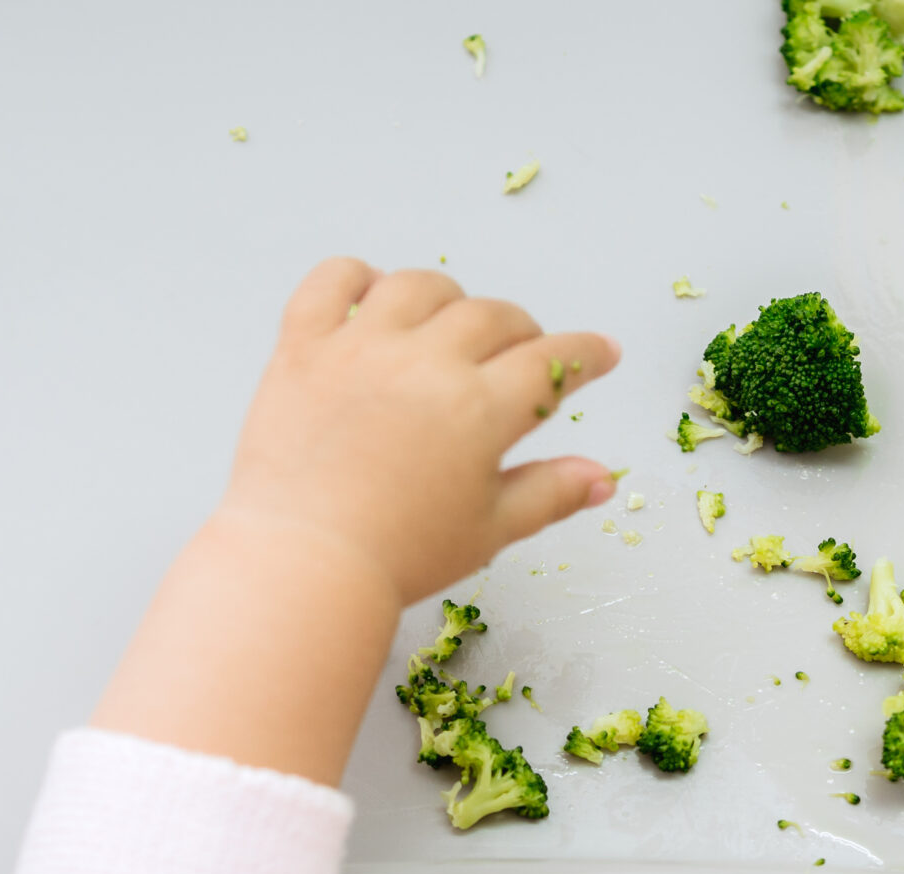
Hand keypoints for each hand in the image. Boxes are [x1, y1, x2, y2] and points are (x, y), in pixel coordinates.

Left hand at [212, 258, 621, 606]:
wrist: (302, 565)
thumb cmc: (398, 557)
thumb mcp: (488, 530)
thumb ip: (550, 493)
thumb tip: (602, 477)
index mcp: (479, 409)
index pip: (551, 362)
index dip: (584, 355)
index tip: (600, 353)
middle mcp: (424, 362)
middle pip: (491, 317)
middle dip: (519, 331)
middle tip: (520, 354)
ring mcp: (360, 349)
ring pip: (418, 287)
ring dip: (447, 300)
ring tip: (449, 325)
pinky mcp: (302, 349)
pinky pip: (331, 282)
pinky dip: (354, 278)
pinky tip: (370, 297)